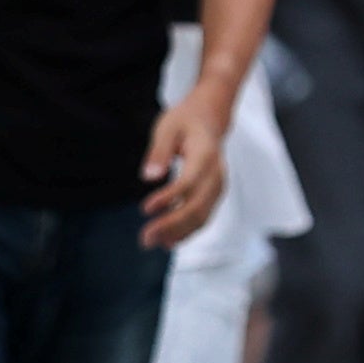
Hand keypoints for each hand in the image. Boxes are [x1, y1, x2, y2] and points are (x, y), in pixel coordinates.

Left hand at [139, 96, 229, 250]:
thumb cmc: (185, 121)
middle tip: (145, 238)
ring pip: (201, 216)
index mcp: (206, 154)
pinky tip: (167, 241)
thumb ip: (158, 151)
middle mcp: (217, 174)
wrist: (209, 120)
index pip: (189, 182)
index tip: (145, 209)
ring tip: (151, 242)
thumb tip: (148, 176)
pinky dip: (186, 231)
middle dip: (171, 224)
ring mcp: (218, 186)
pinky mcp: (214, 195)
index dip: (169, 198)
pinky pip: (203, 217)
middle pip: (197, 206)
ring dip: (177, 233)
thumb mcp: (167, 127)